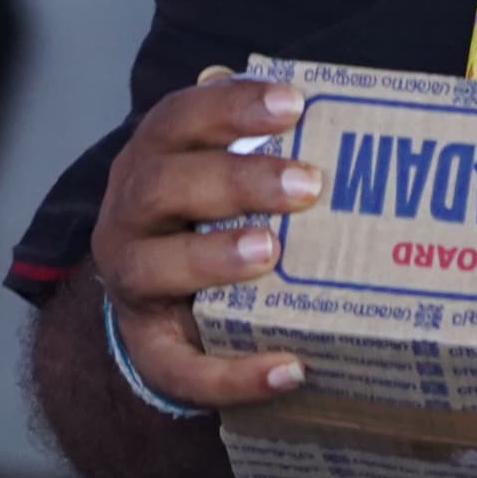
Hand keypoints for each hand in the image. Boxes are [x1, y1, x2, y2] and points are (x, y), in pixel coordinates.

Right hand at [90, 70, 324, 411]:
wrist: (162, 307)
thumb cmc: (209, 223)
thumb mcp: (223, 175)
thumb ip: (266, 146)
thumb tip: (347, 115)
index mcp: (152, 161)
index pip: (178, 118)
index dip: (231, 107)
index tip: (293, 103)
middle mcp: (129, 217)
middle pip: (162, 186)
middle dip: (234, 180)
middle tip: (305, 185)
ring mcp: (132, 284)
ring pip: (152, 268)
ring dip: (213, 257)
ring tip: (271, 252)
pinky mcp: (149, 349)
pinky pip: (180, 367)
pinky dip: (233, 374)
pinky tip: (287, 369)